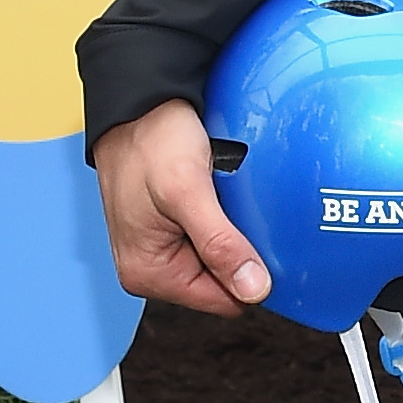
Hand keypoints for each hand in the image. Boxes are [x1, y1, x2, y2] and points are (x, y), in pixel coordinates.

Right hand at [93, 101, 271, 315]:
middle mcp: (152, 268)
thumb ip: (219, 244)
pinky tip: (224, 194)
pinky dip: (227, 216)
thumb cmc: (151, 139)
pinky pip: (216, 235)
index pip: (223, 301)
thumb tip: (253, 289)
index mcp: (148, 273)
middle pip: (224, 281)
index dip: (249, 274)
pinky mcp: (175, 227)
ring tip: (228, 196)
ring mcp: (164, 248)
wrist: (141, 101)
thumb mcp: (188, 192)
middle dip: (240, 248)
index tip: (262, 239)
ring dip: (235, 230)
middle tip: (237, 207)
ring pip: (224, 256)